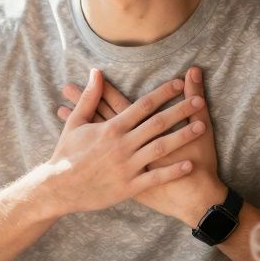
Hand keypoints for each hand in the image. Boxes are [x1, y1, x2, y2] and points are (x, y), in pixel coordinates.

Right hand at [40, 69, 205, 217]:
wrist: (58, 188)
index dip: (163, 93)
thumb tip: (96, 72)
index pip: (143, 105)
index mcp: (111, 127)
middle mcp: (122, 144)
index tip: (180, 83)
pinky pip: (156, 178)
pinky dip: (173, 171)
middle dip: (181, 110)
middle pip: (158, 123)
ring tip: (201, 126)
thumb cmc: (66, 153)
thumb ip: (89, 97)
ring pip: (160, 148)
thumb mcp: (76, 122)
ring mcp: (127, 166)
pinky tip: (190, 163)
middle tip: (200, 100)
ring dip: (182, 136)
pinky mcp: (129, 187)